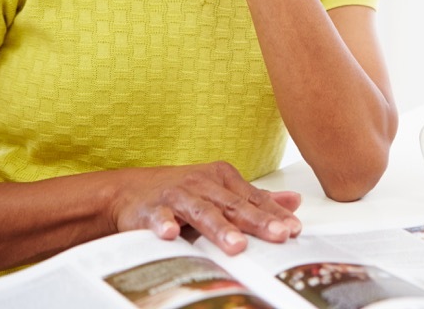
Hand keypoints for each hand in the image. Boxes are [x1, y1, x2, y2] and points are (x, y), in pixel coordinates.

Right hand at [112, 161, 302, 253]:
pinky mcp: (150, 209)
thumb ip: (255, 200)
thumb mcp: (220, 192)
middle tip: (278, 235)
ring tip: (236, 245)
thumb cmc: (181, 193)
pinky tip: (169, 235)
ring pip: (202, 212)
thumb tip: (294, 201)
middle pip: (234, 205)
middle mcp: (202, 184)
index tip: (293, 229)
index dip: (274, 214)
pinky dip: (163, 224)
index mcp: (223, 179)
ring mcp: (176, 195)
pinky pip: (159, 217)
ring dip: (219, 228)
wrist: (130, 191)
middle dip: (257, 221)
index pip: (254, 199)